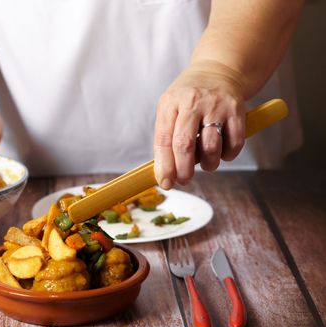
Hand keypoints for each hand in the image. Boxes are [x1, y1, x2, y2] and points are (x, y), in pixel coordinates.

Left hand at [154, 60, 245, 189]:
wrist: (219, 70)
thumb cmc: (189, 97)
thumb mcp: (170, 108)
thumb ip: (166, 137)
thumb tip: (164, 173)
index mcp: (170, 103)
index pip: (163, 140)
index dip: (164, 165)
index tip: (165, 182)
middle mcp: (192, 102)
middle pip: (185, 144)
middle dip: (183, 170)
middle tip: (184, 180)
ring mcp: (216, 106)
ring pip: (211, 147)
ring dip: (208, 164)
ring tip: (206, 163)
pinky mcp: (236, 111)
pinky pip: (234, 143)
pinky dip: (228, 155)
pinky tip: (222, 153)